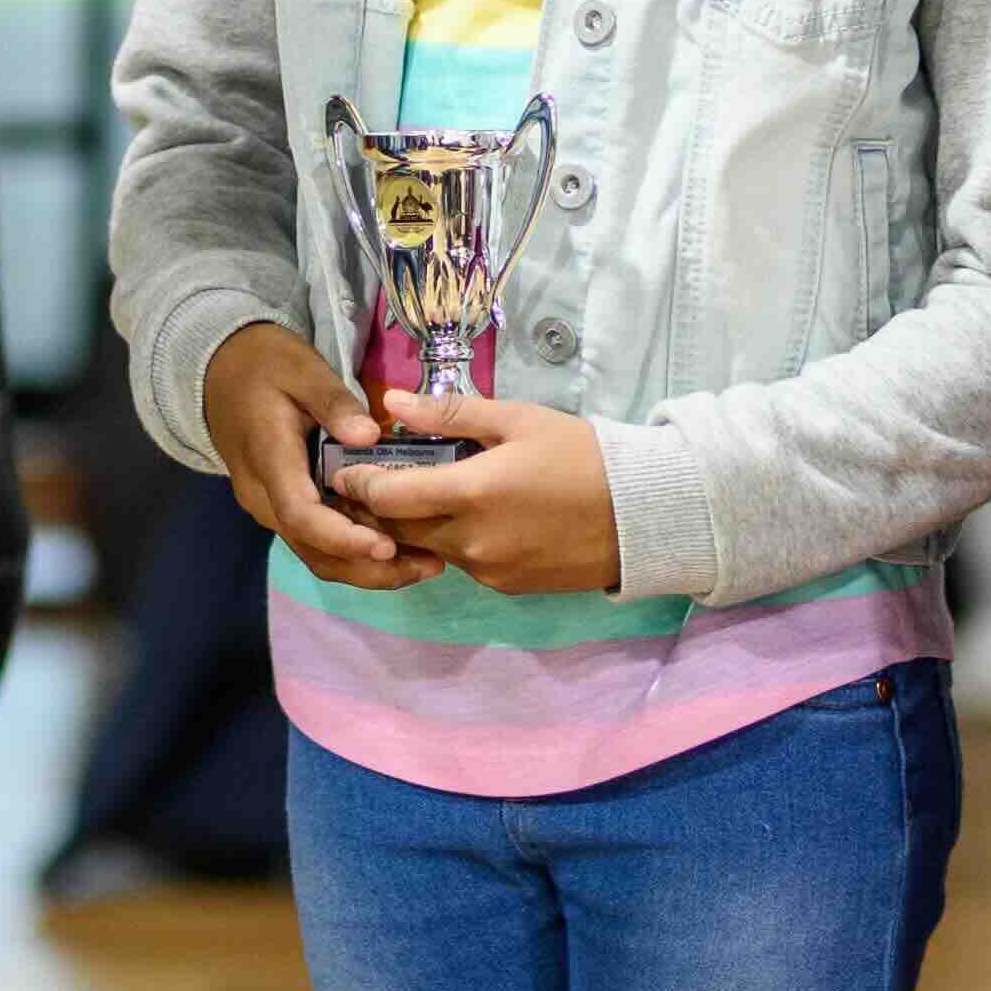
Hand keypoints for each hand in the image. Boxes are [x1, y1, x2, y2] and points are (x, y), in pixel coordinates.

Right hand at [202, 322, 438, 588]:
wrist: (221, 371)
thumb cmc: (264, 365)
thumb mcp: (301, 368)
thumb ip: (333, 402)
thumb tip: (370, 436)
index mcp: (268, 461)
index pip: (302, 516)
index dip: (344, 538)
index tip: (389, 547)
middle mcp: (264, 497)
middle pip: (312, 549)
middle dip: (367, 567)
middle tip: (427, 566)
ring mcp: (270, 506)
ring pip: (315, 553)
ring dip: (365, 568)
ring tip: (423, 565)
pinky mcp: (282, 506)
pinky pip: (316, 540)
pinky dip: (354, 552)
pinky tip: (398, 548)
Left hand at [350, 388, 625, 597]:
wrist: (642, 514)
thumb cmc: (582, 454)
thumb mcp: (518, 419)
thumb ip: (450, 414)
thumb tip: (391, 403)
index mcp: (472, 493)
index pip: (388, 498)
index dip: (360, 483)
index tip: (348, 468)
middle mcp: (472, 541)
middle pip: (398, 530)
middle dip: (379, 508)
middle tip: (372, 481)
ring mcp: (488, 571)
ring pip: (428, 548)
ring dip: (417, 525)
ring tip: (421, 494)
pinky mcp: (505, 587)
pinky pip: (461, 563)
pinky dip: (453, 541)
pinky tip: (469, 517)